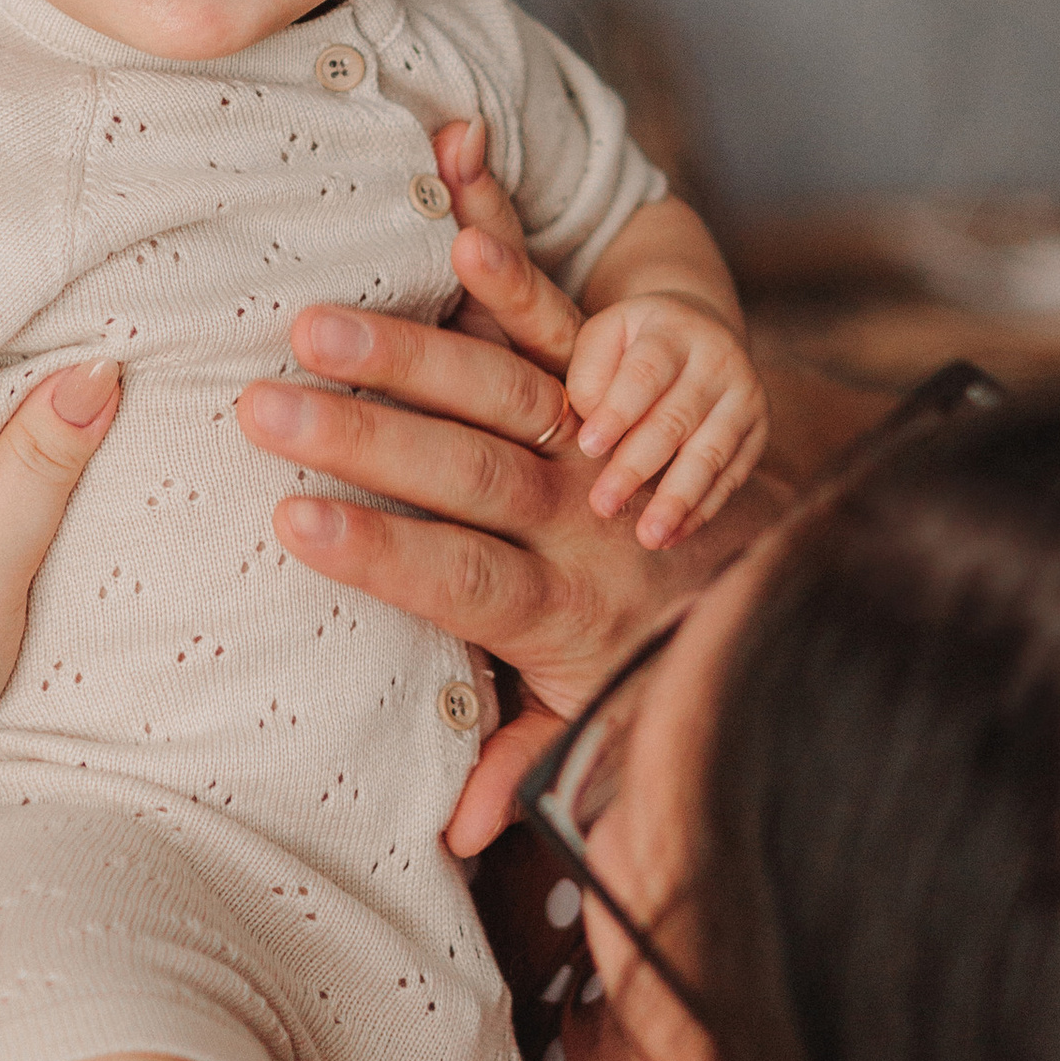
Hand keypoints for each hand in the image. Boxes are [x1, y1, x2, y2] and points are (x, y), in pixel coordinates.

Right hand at [238, 146, 772, 737]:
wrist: (794, 568)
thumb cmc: (662, 647)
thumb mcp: (599, 719)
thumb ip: (528, 761)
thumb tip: (454, 833)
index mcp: (559, 606)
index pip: (458, 577)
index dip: (379, 551)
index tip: (291, 521)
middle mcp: (579, 514)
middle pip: (466, 470)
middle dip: (362, 438)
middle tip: (264, 405)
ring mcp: (600, 435)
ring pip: (503, 385)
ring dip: (408, 350)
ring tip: (315, 321)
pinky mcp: (618, 375)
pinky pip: (565, 320)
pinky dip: (513, 272)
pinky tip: (458, 227)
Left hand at [565, 294, 769, 547]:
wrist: (702, 330)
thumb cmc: (635, 343)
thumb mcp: (606, 334)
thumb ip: (590, 374)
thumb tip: (593, 434)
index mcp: (674, 330)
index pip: (646, 372)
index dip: (618, 411)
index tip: (588, 448)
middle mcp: (719, 359)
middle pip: (676, 419)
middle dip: (638, 466)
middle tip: (603, 505)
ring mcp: (745, 397)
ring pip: (710, 454)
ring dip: (677, 500)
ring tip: (648, 537)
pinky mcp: (758, 432)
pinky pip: (730, 477)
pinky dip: (701, 510)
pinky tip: (671, 536)